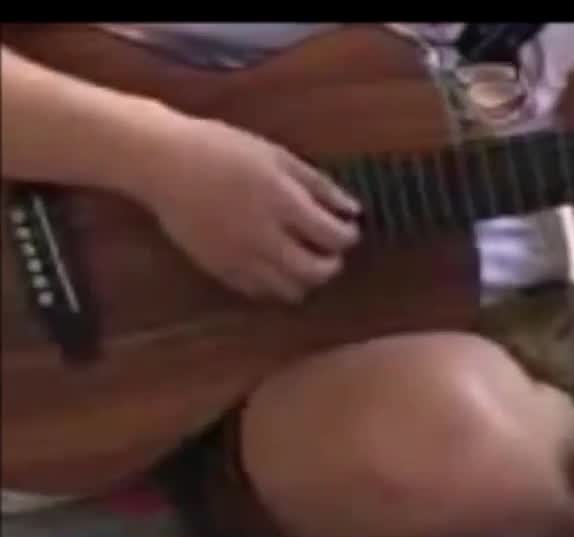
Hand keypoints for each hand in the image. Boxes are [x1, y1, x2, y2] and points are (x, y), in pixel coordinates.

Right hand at [135, 114, 360, 302]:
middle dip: (332, 264)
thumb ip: (319, 185)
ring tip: (302, 258)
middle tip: (331, 252)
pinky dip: (274, 284)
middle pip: (317, 272)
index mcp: (284, 204)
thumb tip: (353, 209)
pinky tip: (273, 263)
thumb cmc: (222, 149)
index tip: (347, 228)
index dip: (348, 236)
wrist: (162, 162)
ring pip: (289, 290)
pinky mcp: (219, 269)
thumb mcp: (277, 157)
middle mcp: (265, 237)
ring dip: (304, 279)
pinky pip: (258, 291)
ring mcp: (240, 258)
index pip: (334, 237)